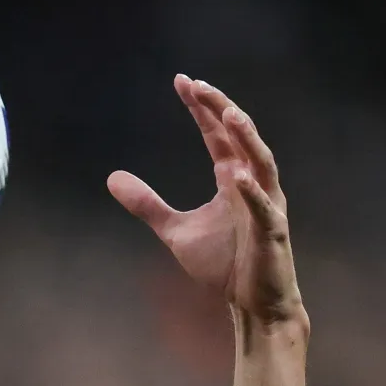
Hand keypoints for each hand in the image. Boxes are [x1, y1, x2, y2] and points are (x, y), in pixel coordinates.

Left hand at [108, 76, 304, 330]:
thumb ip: (147, 204)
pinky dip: (253, 193)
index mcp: (232, 180)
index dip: (202, 109)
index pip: (216, 136)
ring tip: (227, 114)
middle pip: (239, 137)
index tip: (183, 81)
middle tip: (198, 85)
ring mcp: (267, 207)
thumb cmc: (223, 264)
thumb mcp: (174, 230)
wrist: (252, 304)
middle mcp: (253, 185)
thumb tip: (112, 178)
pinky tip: (237, 176)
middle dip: (220, 109)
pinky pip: (264, 209)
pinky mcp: (274, 233)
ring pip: (262, 163)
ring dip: (246, 138)